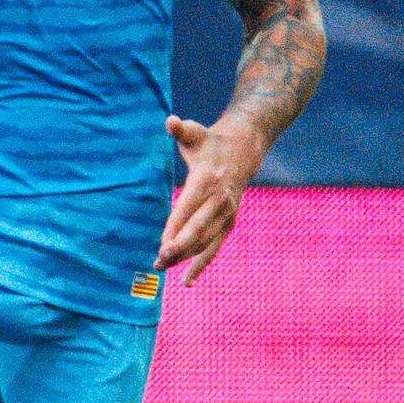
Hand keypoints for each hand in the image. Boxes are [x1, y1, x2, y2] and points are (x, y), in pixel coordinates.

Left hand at [154, 112, 266, 281]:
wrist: (244, 149)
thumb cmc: (210, 142)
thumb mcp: (195, 132)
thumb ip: (181, 129)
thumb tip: (170, 121)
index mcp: (207, 180)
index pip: (187, 209)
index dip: (174, 229)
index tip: (161, 246)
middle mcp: (219, 201)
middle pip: (197, 230)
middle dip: (179, 248)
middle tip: (159, 262)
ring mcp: (226, 214)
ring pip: (205, 242)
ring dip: (185, 259)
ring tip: (163, 269)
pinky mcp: (228, 223)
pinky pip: (214, 248)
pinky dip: (201, 265)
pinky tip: (186, 281)